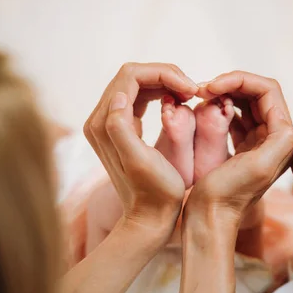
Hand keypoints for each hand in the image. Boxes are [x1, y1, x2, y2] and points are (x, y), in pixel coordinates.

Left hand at [84, 63, 197, 246]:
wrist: (150, 218)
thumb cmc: (155, 193)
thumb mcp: (141, 162)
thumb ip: (121, 128)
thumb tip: (118, 97)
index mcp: (105, 123)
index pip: (131, 76)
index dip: (164, 74)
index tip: (191, 90)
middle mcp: (100, 119)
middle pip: (132, 75)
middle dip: (166, 75)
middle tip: (193, 90)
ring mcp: (108, 123)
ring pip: (136, 83)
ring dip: (164, 82)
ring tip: (188, 94)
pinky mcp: (120, 128)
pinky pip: (138, 96)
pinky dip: (160, 92)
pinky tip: (177, 101)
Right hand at [178, 71, 292, 292]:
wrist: (209, 219)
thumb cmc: (228, 195)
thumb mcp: (259, 167)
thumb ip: (280, 140)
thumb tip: (287, 122)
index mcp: (284, 138)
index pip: (268, 90)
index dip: (240, 80)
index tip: (211, 87)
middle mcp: (276, 138)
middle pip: (258, 92)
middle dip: (231, 84)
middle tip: (203, 89)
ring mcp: (260, 142)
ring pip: (247, 102)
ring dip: (225, 93)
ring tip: (203, 97)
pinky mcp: (244, 147)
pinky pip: (237, 115)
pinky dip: (221, 107)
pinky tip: (204, 110)